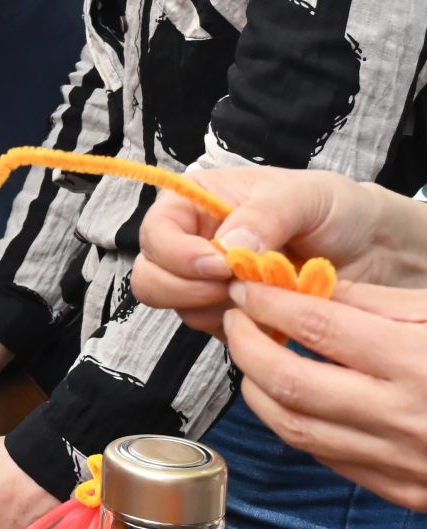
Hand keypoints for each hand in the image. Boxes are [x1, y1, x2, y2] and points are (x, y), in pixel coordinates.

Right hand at [132, 166, 426, 337]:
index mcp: (196, 203)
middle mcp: (192, 242)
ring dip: (219, 309)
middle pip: (151, 278)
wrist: (377, 250)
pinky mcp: (229, 315)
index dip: (177, 255)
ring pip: (180, 309)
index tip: (219, 266)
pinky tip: (273, 313)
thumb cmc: (337, 210)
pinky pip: (214, 331)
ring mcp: (207, 283)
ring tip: (266, 295)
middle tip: (236, 287)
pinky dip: (241, 328)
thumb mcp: (305, 196)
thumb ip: (264, 215)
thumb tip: (226, 247)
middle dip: (189, 289)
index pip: (155, 234)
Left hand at [221, 279, 426, 509]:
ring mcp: (404, 464)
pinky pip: (326, 457)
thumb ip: (378, 303)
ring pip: (295, 428)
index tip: (247, 282)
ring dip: (257, 388)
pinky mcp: (405, 493)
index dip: (270, 301)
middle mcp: (407, 418)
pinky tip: (287, 397)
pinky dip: (294, 425)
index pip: (318, 326)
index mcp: (420, 364)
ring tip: (250, 354)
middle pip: (289, 382)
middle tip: (235, 316)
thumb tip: (309, 286)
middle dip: (247, 345)